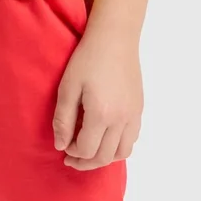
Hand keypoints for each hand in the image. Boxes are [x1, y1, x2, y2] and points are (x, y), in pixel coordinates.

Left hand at [52, 32, 141, 169]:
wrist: (115, 38)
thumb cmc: (87, 58)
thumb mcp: (68, 86)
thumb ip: (63, 119)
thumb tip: (61, 146)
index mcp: (101, 114)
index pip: (87, 150)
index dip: (73, 153)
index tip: (63, 147)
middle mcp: (121, 120)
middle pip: (105, 157)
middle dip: (86, 162)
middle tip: (72, 158)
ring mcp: (133, 115)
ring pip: (122, 152)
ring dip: (104, 158)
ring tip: (90, 151)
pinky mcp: (139, 109)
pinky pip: (132, 139)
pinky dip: (119, 146)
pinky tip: (106, 137)